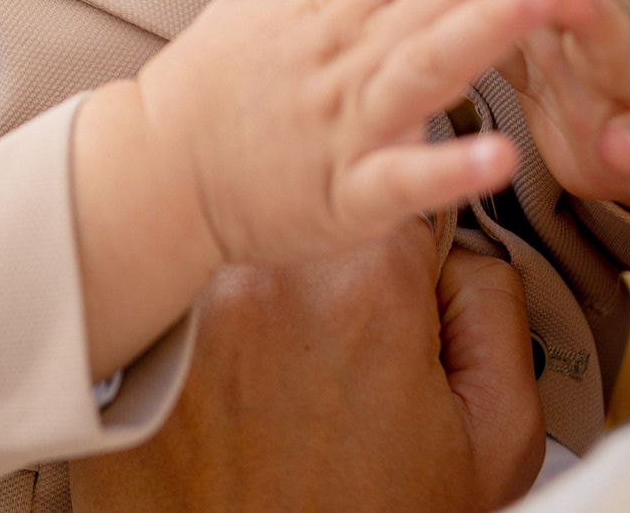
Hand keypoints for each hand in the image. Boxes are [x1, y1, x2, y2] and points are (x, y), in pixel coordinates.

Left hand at [68, 221, 544, 512]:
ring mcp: (185, 312)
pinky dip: (204, 336)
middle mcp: (262, 277)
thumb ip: (496, 311)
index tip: (403, 278)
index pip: (388, 189)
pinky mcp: (133, 351)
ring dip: (266, 298)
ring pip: (239, 258)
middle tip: (347, 351)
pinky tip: (234, 398)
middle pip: (307, 221)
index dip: (405, 235)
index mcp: (364, 284)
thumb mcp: (494, 441)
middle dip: (333, 268)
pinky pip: (176, 307)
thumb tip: (468, 246)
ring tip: (289, 384)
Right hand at [138, 0, 607, 266]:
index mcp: (330, 11)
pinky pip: (405, 182)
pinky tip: (504, 155)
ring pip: (430, 66)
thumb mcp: (245, 1)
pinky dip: (450, 169)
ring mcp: (349, 126)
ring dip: (491, 28)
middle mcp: (347, 58)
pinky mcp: (346, 196)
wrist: (150, 182)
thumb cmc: (201, 93)